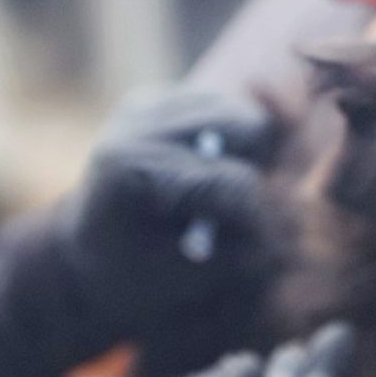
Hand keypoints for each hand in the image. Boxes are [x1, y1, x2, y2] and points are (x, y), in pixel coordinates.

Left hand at [60, 86, 279, 347]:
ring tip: (218, 190)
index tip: (260, 242)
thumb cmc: (131, 276)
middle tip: (243, 206)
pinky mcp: (154, 99)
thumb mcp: (183, 277)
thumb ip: (238, 251)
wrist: (83, 249)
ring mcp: (145, 105)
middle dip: (258, 168)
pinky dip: (225, 141)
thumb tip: (293, 227)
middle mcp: (137, 124)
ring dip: (245, 152)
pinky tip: (202, 170)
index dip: (258, 217)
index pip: (233, 182)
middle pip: (247, 125)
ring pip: (240, 111)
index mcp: (135, 170)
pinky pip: (219, 108)